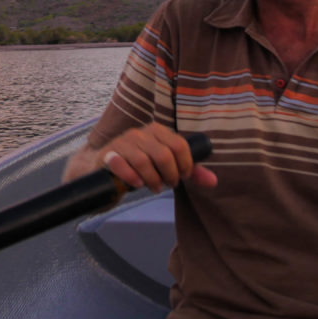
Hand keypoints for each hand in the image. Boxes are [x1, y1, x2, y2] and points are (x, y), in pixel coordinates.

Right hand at [98, 122, 217, 192]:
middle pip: (163, 155)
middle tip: (168, 184)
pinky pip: (121, 164)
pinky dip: (132, 177)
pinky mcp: (107, 155)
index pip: (179, 144)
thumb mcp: (165, 167)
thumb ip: (189, 172)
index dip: (185, 165)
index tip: (182, 176)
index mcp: (156, 131)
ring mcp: (122, 143)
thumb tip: (214, 181)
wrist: (104, 169)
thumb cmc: (139, 166)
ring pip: (143, 161)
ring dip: (152, 180)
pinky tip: (136, 184)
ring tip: (154, 187)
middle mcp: (139, 133)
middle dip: (169, 175)